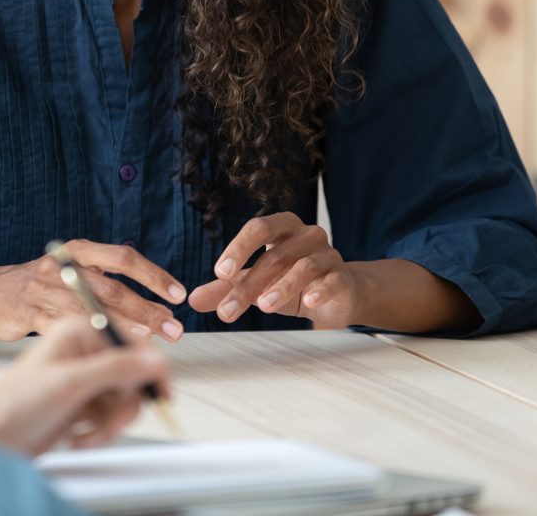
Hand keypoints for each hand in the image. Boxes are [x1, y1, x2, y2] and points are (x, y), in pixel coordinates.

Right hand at [0, 241, 186, 341]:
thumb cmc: (37, 285)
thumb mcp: (70, 269)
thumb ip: (105, 282)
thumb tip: (151, 305)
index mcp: (79, 251)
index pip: (123, 258)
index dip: (152, 275)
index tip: (176, 294)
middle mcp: (65, 267)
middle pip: (113, 288)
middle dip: (147, 308)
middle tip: (174, 326)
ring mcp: (48, 291)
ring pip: (94, 311)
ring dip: (126, 327)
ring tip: (152, 341)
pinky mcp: (32, 316)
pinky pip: (68, 330)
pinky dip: (90, 342)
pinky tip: (109, 352)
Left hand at [0, 317, 169, 455]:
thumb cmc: (12, 404)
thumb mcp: (69, 383)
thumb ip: (115, 369)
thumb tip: (155, 359)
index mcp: (82, 331)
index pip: (133, 343)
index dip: (150, 369)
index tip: (161, 393)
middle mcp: (86, 351)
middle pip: (133, 376)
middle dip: (122, 406)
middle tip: (109, 423)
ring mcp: (85, 379)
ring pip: (124, 400)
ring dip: (110, 424)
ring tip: (86, 434)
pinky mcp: (83, 404)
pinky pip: (111, 417)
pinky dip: (100, 431)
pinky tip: (79, 437)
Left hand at [188, 213, 359, 327]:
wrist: (337, 297)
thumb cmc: (291, 282)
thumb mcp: (257, 284)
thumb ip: (226, 288)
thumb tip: (193, 299)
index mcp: (283, 227)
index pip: (258, 227)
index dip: (238, 248)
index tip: (220, 273)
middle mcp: (306, 234)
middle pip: (276, 253)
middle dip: (250, 281)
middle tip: (228, 310)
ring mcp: (328, 254)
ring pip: (304, 265)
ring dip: (282, 287)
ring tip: (263, 306)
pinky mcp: (344, 277)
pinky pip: (333, 279)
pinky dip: (320, 289)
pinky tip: (308, 301)